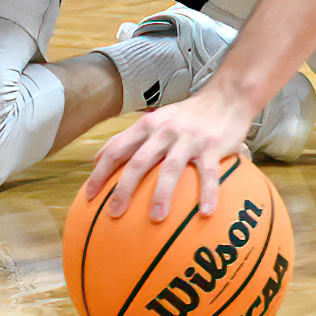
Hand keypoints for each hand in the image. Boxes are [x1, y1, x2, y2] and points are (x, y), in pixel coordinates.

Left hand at [82, 90, 256, 221]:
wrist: (226, 97)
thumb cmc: (187, 115)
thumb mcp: (154, 120)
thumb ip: (128, 138)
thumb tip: (97, 159)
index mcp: (147, 126)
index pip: (116, 149)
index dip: (100, 173)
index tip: (89, 196)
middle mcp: (164, 131)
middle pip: (138, 162)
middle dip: (124, 188)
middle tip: (114, 213)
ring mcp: (188, 139)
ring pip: (170, 169)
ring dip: (161, 194)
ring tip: (156, 218)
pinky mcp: (212, 147)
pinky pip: (209, 174)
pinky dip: (207, 194)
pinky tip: (205, 213)